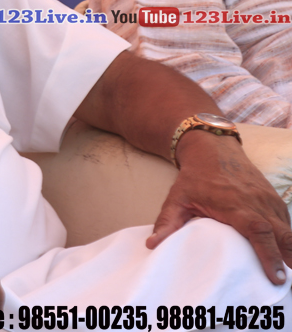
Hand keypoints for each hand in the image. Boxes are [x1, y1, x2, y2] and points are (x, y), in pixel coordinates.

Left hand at [149, 131, 291, 284]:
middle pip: (282, 234)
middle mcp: (257, 203)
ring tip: (289, 274)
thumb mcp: (177, 198)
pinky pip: (287, 222)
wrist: (213, 148)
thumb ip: (167, 222)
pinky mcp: (274, 199)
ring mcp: (269, 200)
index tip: (275, 277)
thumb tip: (151, 245)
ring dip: (291, 251)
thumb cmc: (195, 176)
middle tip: (287, 282)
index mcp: (235, 205)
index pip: (257, 231)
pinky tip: (287, 255)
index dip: (268, 254)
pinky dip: (289, 239)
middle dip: (290, 258)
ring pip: (288, 229)